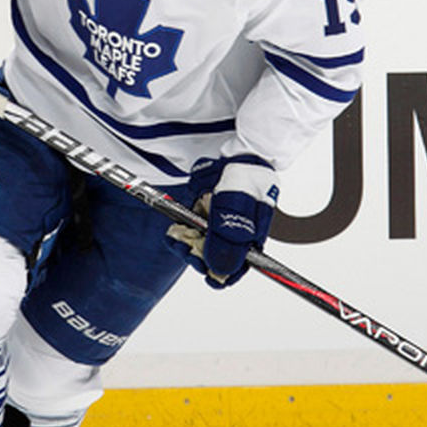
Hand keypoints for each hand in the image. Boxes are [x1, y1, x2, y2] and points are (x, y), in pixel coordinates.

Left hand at [166, 156, 278, 287]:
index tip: (209, 277)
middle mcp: (237, 231)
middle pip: (219, 257)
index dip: (226, 274)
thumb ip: (229, 237)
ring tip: (177, 242)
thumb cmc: (243, 175)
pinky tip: (174, 234)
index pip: (241, 264)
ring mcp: (220, 221)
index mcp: (253, 235)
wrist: (230, 150)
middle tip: (187, 253)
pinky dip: (181, 233)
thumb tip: (220, 270)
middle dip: (201, 260)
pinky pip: (191, 230)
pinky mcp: (204, 213)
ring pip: (202, 246)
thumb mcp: (237, 206)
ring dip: (188, 248)